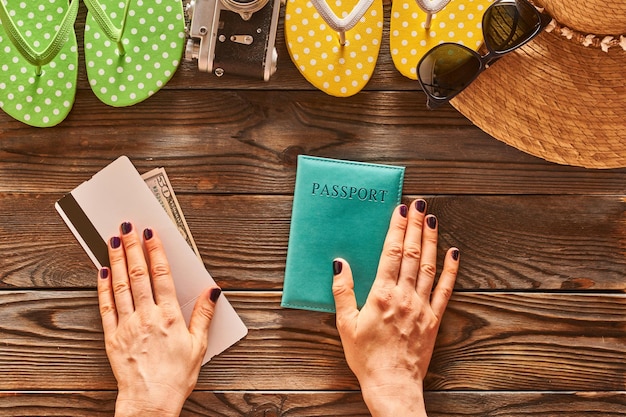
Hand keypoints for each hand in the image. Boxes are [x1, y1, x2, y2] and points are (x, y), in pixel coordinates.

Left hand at [97, 223, 220, 416]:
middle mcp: (147, 316)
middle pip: (139, 275)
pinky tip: (102, 271)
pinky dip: (103, 287)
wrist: (151, 402)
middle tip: (128, 228)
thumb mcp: (199, 345)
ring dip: (116, 261)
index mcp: (169, 316)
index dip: (156, 252)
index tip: (151, 234)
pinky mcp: (112, 337)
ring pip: (120, 286)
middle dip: (133, 248)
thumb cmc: (176, 376)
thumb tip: (212, 292)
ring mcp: (127, 325)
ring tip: (113, 241)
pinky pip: (106, 307)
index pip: (162, 276)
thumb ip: (203, 315)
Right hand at [332, 199, 458, 416]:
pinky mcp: (434, 319)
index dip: (396, 229)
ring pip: (428, 266)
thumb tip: (340, 263)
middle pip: (411, 253)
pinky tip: (453, 253)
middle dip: (415, 226)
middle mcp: (404, 296)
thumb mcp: (345, 324)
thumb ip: (342, 291)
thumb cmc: (366, 356)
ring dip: (431, 240)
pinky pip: (444, 290)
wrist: (392, 383)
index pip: (391, 253)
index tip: (400, 210)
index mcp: (381, 295)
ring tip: (432, 219)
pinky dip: (450, 270)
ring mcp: (422, 306)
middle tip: (419, 204)